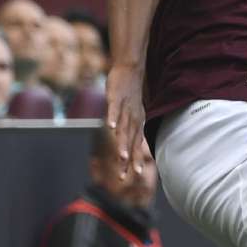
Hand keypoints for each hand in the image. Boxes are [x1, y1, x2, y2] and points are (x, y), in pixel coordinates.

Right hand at [105, 64, 145, 179]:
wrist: (130, 71)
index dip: (135, 159)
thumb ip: (130, 129)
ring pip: (123, 128)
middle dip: (129, 159)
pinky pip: (114, 109)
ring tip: (122, 157)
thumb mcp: (133, 114)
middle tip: (126, 175)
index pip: (136, 145)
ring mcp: (125, 109)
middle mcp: (133, 118)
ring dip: (123, 143)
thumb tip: (130, 142)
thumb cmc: (130, 95)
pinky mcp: (116, 98)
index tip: (134, 176)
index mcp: (136, 123)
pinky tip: (109, 127)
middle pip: (130, 141)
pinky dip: (113, 117)